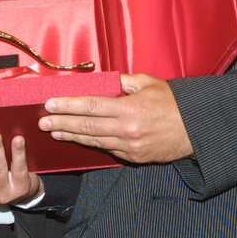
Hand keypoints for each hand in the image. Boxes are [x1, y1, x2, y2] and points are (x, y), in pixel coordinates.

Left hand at [39, 73, 192, 163]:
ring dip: (71, 136)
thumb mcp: (148, 83)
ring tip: (54, 131)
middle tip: (42, 121)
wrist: (194, 129)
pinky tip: (78, 138)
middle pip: (86, 126)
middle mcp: (127, 130)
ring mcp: (129, 146)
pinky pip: (107, 149)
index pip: (90, 106)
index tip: (51, 104)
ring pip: (94, 141)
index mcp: (129, 109)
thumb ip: (122, 81)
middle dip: (62, 123)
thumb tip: (100, 80)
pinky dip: (91, 143)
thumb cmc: (172, 103)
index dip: (68, 105)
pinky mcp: (133, 157)